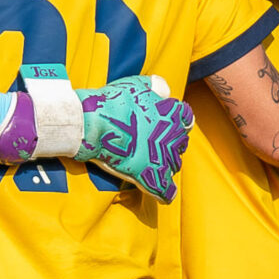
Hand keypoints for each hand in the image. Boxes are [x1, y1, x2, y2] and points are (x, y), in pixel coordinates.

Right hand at [78, 75, 194, 202]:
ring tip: (146, 163)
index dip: (174, 122)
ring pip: (173, 165)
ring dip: (163, 165)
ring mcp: (163, 157)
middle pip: (180, 144)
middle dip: (167, 145)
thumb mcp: (138, 84)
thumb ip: (157, 86)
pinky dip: (165, 193)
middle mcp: (173, 136)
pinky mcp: (150, 176)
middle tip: (147, 145)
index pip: (186, 119)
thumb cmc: (112, 101)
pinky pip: (166, 191)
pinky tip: (161, 194)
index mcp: (172, 113)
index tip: (160, 124)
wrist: (92, 122)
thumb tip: (166, 92)